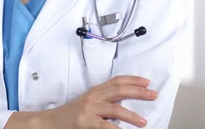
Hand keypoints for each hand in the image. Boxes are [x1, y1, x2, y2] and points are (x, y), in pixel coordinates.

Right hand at [42, 75, 157, 128]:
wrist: (52, 122)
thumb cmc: (72, 115)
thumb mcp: (88, 103)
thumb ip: (104, 101)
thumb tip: (126, 102)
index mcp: (95, 91)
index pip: (117, 81)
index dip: (133, 80)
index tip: (147, 82)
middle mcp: (93, 97)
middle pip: (119, 90)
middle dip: (138, 92)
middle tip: (153, 94)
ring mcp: (89, 110)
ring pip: (115, 109)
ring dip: (132, 115)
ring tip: (143, 121)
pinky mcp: (85, 122)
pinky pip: (105, 126)